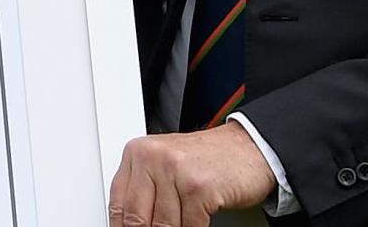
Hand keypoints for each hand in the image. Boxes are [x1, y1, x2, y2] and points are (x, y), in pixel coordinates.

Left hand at [109, 124, 275, 226]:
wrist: (249, 148)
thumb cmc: (208, 161)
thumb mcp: (166, 169)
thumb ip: (146, 195)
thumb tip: (129, 225)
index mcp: (139, 153)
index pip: (118, 205)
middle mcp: (154, 157)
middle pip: (137, 220)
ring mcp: (177, 171)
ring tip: (182, 224)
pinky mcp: (199, 187)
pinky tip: (199, 224)